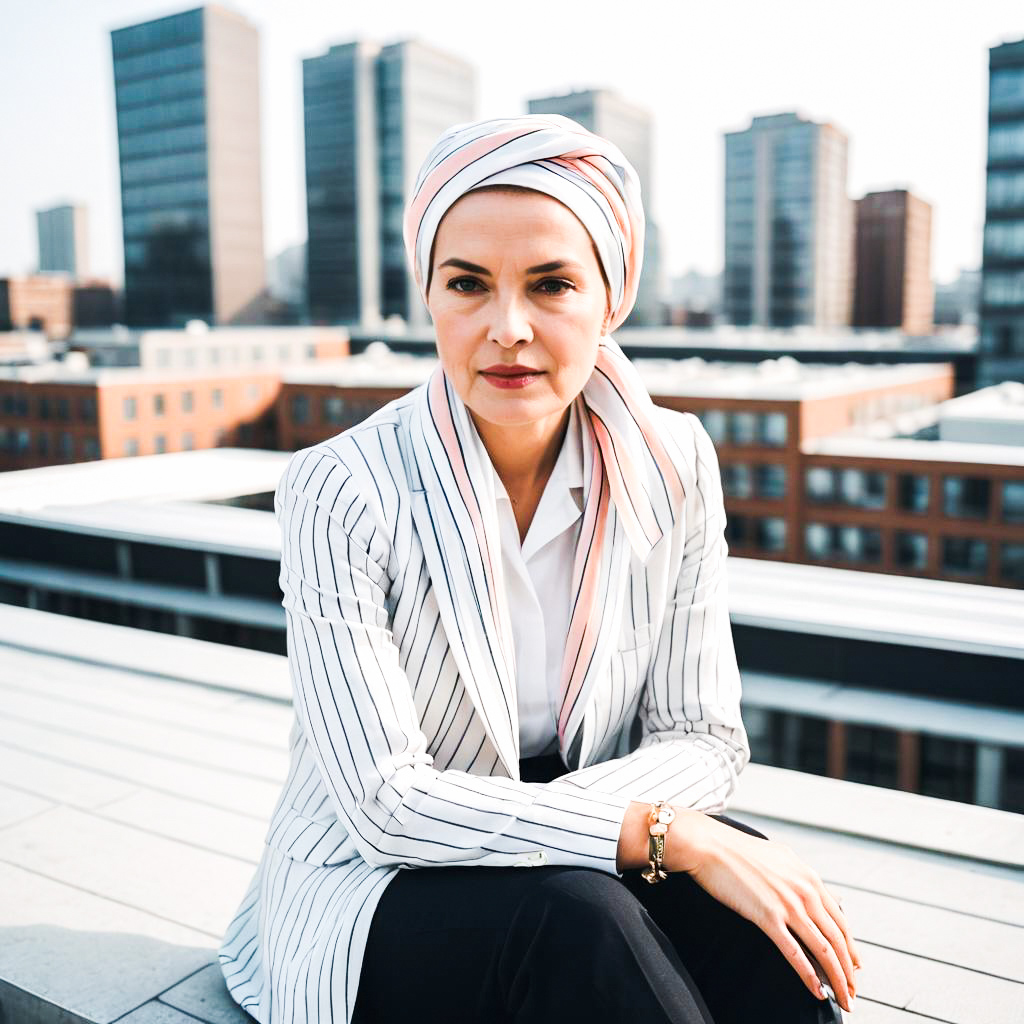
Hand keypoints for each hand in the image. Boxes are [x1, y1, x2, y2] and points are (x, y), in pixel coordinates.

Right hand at [666, 808, 861, 1012]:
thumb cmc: (738, 850)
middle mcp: (805, 891)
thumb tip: (815, 891)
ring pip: (824, 950)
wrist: (710, 845)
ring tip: (843, 999)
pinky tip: (817, 991)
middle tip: (853, 991)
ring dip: (837, 979)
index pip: (840, 920)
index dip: (850, 947)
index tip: (854, 966)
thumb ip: (800, 877)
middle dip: (849, 970)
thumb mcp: (780, 857)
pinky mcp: (768, 917)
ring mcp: (788, 905)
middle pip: (838, 939)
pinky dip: (809, 976)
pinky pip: (795, 953)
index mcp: (809, 877)